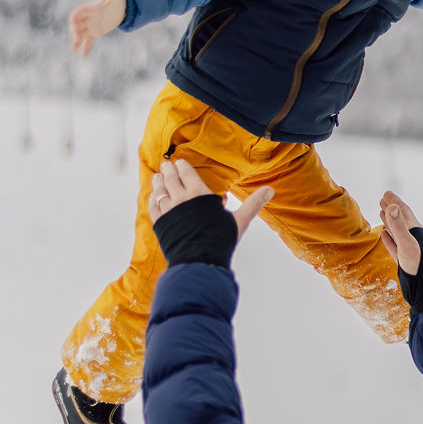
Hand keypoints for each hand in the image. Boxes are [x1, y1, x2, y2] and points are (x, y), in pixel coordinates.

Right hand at [69, 0, 126, 56]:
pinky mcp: (95, 33)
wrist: (116, 8)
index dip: (76, 16)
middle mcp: (88, 18)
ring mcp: (90, 26)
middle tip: (75, 36)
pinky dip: (85, 48)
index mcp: (91, 8)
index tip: (72, 21)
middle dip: (75, 30)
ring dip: (76, 41)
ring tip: (73, 48)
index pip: (80, 11)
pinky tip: (82, 56)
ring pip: (81, 34)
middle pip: (78, 24)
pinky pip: (89, 41)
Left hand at [149, 158, 272, 239]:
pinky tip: (152, 197)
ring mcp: (168, 212)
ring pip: (159, 192)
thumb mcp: (239, 220)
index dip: (182, 167)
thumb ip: (252, 204)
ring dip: (158, 182)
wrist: (199, 262)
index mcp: (199, 194)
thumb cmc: (220, 240)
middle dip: (168, 170)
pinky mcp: (160, 224)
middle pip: (171, 179)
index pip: (187, 174)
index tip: (179, 162)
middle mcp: (181, 199)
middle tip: (165, 164)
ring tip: (157, 177)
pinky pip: (153, 208)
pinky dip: (152, 200)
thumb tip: (270, 190)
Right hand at [378, 190, 422, 273]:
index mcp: (414, 230)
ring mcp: (408, 248)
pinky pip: (395, 245)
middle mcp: (413, 236)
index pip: (402, 211)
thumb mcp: (406, 243)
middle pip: (401, 218)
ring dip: (390, 221)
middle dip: (392, 208)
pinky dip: (389, 238)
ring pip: (398, 230)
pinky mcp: (404, 259)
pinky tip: (384, 235)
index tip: (386, 193)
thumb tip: (391, 206)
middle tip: (383, 199)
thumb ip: (398, 225)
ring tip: (383, 212)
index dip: (394, 201)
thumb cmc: (417, 265)